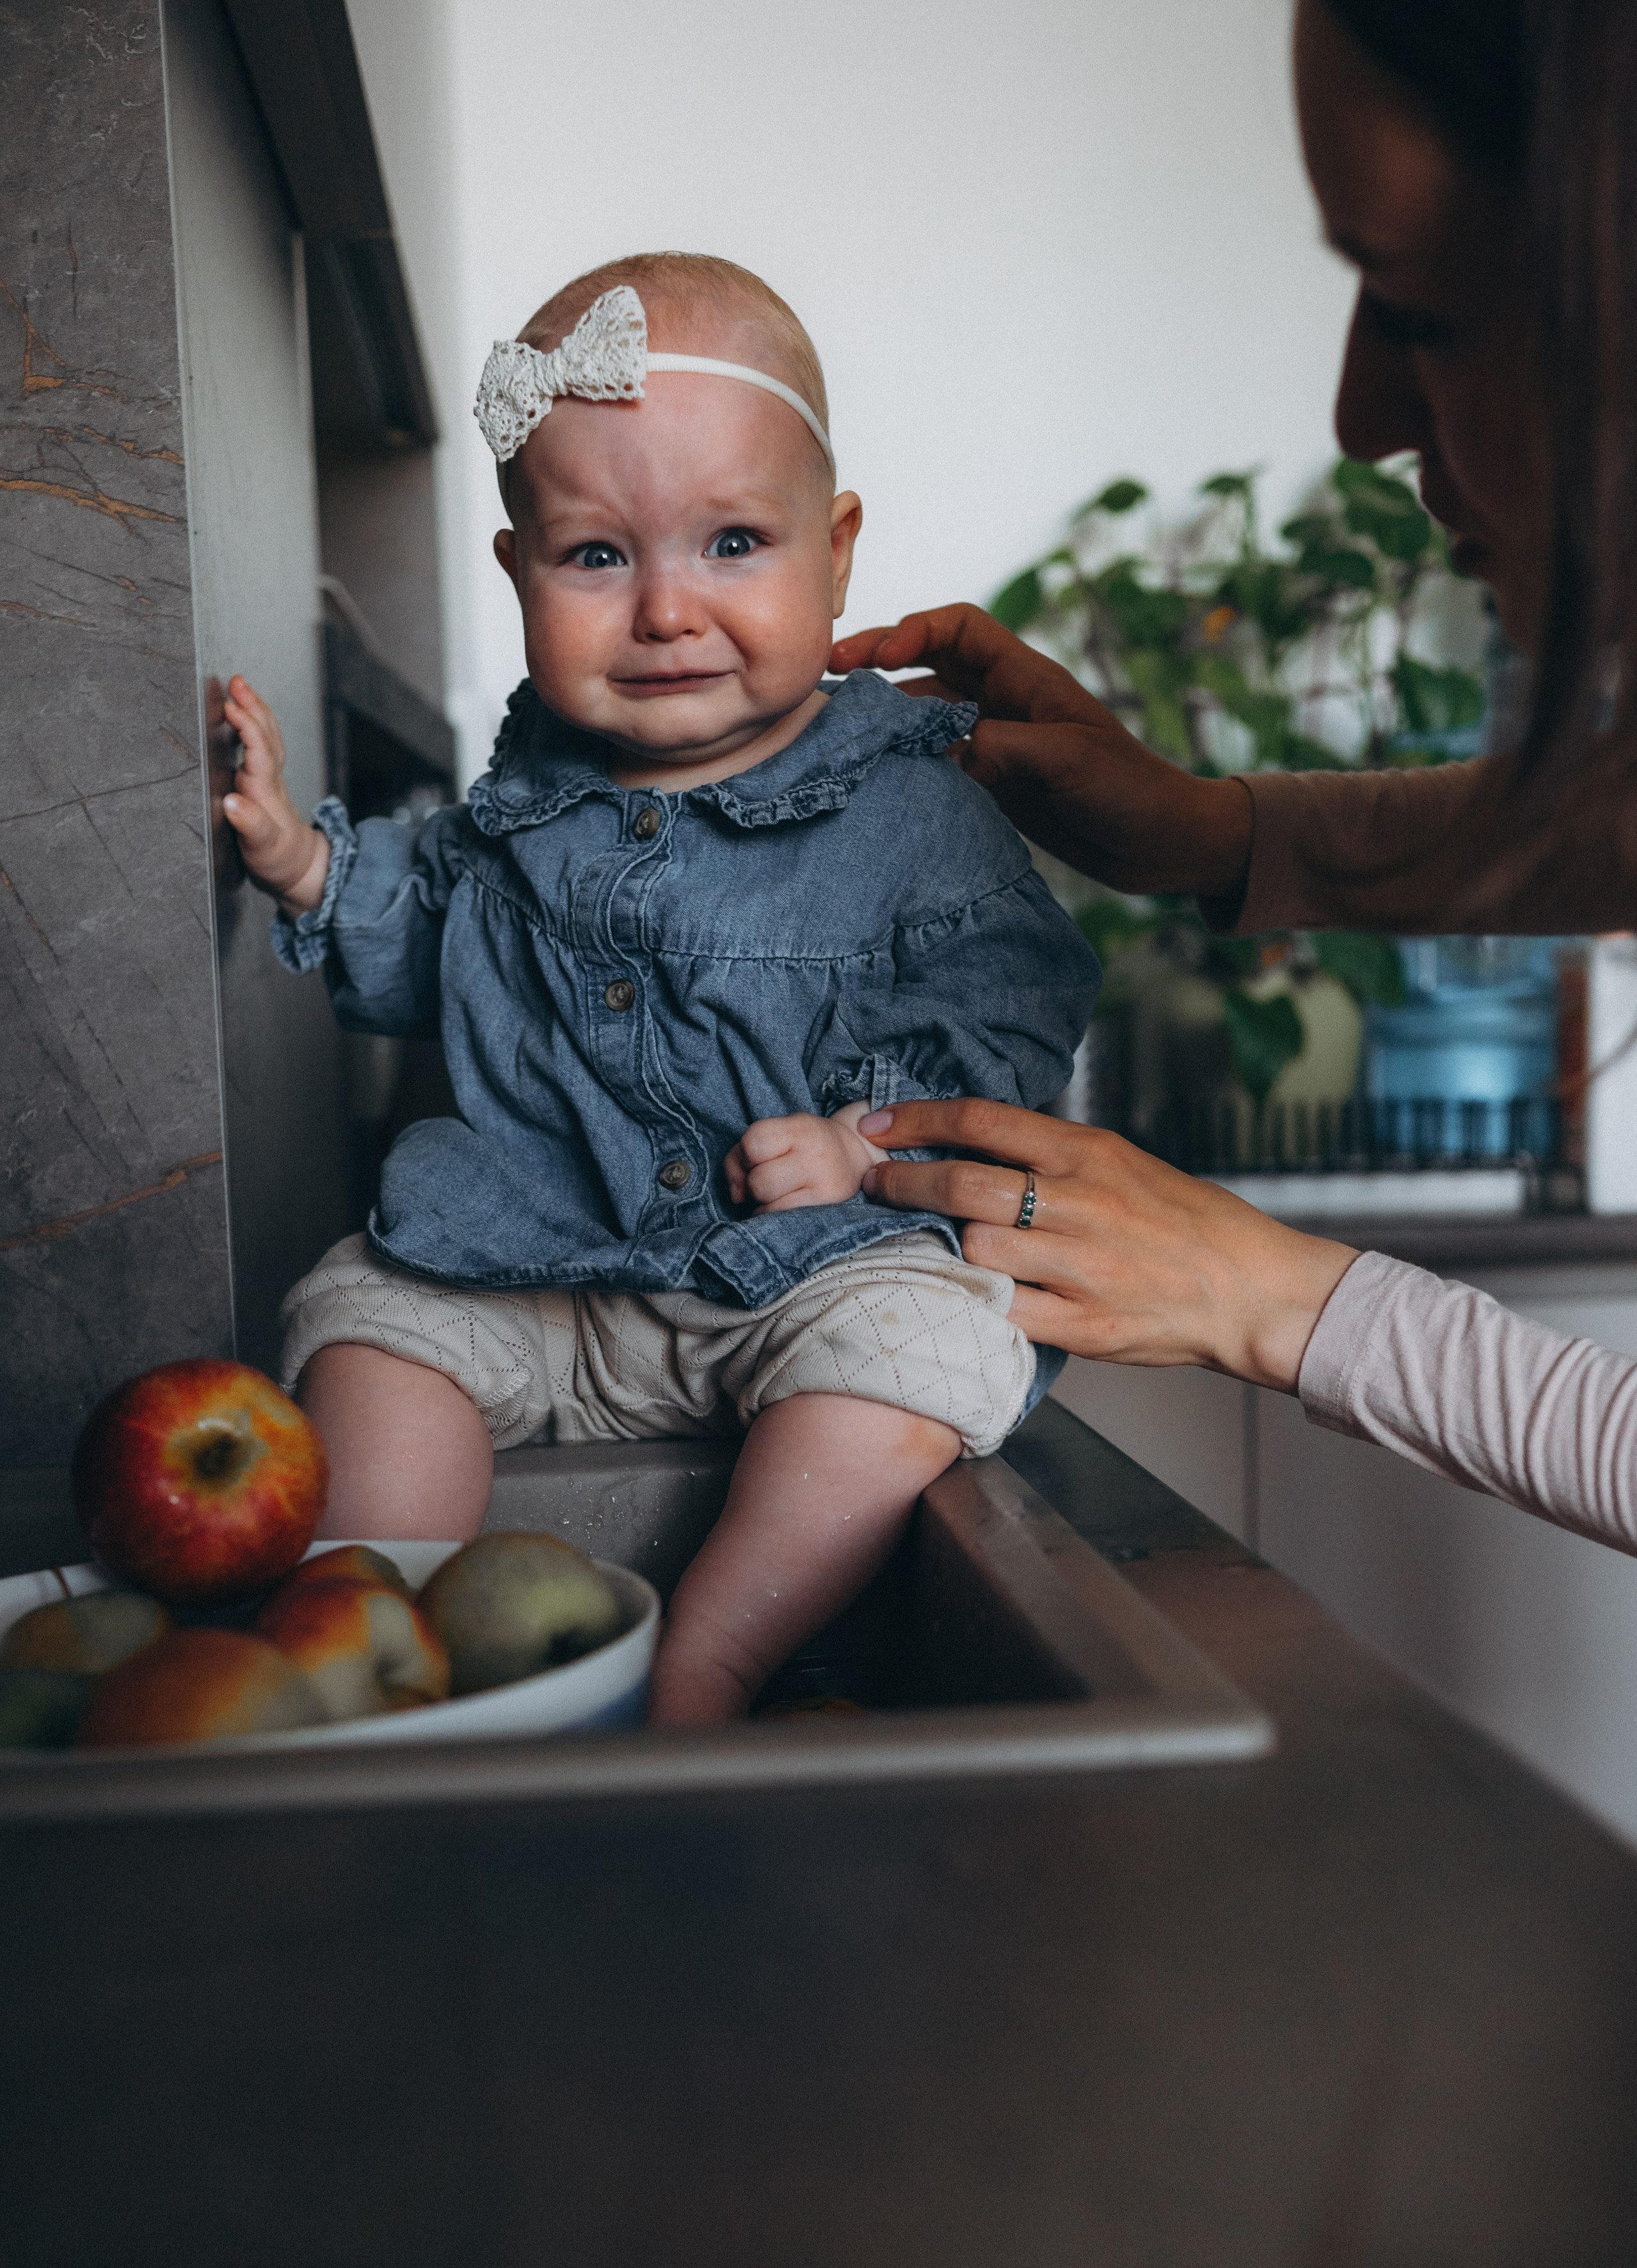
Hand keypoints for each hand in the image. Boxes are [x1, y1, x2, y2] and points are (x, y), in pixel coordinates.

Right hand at [221, 675, 329, 910]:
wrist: (299, 871)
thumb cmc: (279, 860)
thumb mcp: (263, 848)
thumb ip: (250, 825)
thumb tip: (233, 803)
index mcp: (265, 791)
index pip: (258, 751)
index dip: (247, 727)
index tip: (232, 706)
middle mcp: (269, 781)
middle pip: (265, 736)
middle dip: (253, 706)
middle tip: (237, 681)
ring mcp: (269, 781)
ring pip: (266, 737)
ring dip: (255, 710)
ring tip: (241, 688)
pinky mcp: (265, 785)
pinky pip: (262, 747)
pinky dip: (255, 727)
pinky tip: (246, 718)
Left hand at [725, 1103, 887, 1213]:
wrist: (852, 1154)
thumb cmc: (803, 1144)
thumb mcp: (775, 1133)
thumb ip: (740, 1155)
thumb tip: (737, 1196)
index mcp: (799, 1128)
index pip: (753, 1143)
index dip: (746, 1154)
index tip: (757, 1157)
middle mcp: (816, 1155)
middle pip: (758, 1181)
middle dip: (754, 1183)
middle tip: (770, 1177)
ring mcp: (825, 1184)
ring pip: (768, 1206)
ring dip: (764, 1203)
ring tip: (779, 1191)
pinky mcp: (828, 1208)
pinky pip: (782, 1219)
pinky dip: (773, 1215)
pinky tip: (784, 1204)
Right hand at [829, 604, 1252, 899]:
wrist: (1159, 843)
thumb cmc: (1127, 790)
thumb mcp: (1067, 761)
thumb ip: (1004, 747)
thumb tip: (943, 749)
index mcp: (1025, 678)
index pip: (958, 628)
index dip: (912, 631)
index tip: (873, 659)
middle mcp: (1004, 703)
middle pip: (928, 665)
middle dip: (878, 666)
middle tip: (824, 679)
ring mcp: (996, 742)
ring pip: (926, 714)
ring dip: (886, 717)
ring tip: (839, 731)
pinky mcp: (993, 782)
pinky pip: (937, 760)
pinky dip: (906, 762)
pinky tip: (877, 777)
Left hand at [855, 1098, 1357, 1393]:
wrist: (1253, 1290)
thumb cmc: (1188, 1225)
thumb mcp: (1124, 1166)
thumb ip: (1054, 1160)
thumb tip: (976, 1150)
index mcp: (1089, 1155)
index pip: (983, 1121)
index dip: (916, 1120)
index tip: (876, 1126)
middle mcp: (1081, 1205)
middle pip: (963, 1186)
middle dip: (903, 1184)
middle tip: (874, 1184)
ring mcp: (1082, 1268)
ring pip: (977, 1250)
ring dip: (945, 1248)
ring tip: (927, 1247)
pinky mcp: (1085, 1325)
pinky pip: (1005, 1311)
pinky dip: (978, 1302)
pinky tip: (966, 1295)